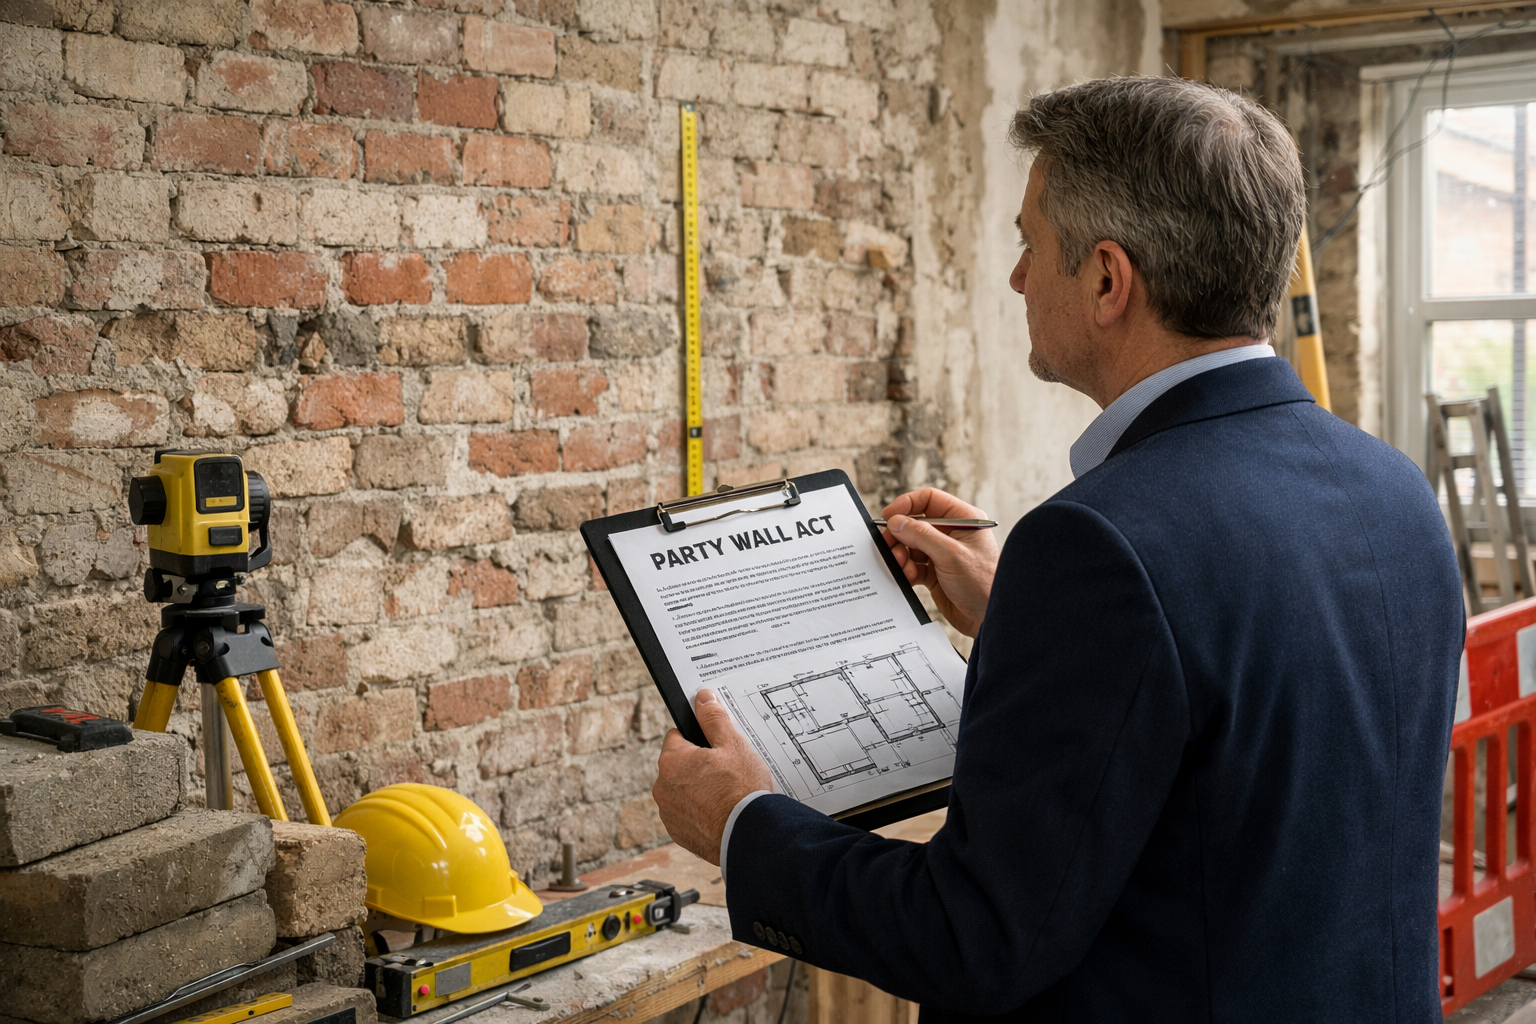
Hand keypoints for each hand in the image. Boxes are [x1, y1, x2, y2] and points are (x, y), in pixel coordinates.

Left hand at [652, 689, 773, 864]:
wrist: (748, 835)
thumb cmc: (741, 789)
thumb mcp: (732, 744)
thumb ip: (713, 719)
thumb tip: (702, 698)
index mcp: (671, 761)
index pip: (676, 737)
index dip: (697, 739)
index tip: (714, 747)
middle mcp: (662, 787)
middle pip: (679, 765)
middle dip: (697, 766)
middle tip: (725, 771)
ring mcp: (669, 813)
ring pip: (682, 791)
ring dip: (698, 790)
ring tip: (725, 794)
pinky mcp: (678, 833)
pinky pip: (687, 814)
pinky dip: (700, 812)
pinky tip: (721, 811)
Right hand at [881, 488, 999, 636]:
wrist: (988, 618)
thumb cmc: (983, 584)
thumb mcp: (951, 555)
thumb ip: (921, 535)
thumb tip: (897, 522)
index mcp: (963, 520)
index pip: (929, 500)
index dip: (907, 505)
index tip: (889, 515)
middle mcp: (952, 534)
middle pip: (916, 523)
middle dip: (901, 535)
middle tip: (890, 546)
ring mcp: (942, 554)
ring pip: (911, 545)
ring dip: (902, 555)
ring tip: (902, 565)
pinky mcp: (935, 573)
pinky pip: (913, 565)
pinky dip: (907, 570)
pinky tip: (910, 577)